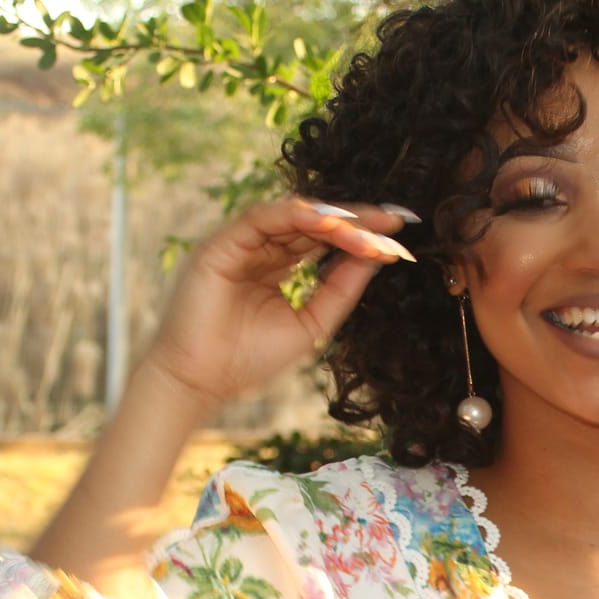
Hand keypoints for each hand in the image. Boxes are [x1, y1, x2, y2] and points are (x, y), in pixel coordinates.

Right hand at [137, 197, 417, 413]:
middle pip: (313, 223)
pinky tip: (331, 225)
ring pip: (293, 216)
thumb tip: (377, 257)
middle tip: (394, 220)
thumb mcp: (312, 324)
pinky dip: (298, 217)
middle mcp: (258, 249)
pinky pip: (263, 218)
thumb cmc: (247, 360)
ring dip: (334, 220)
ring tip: (369, 228)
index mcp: (275, 268)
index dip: (359, 235)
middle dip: (355, 220)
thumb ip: (341, 290)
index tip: (398, 236)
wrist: (200, 382)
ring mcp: (239, 244)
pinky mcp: (220, 244)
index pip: (323, 241)